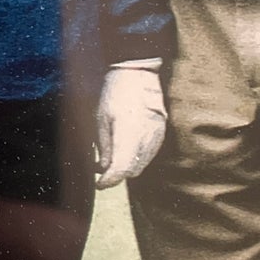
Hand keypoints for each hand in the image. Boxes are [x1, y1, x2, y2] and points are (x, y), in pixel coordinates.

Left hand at [95, 65, 167, 189]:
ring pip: (141, 164)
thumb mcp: (101, 119)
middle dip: (116, 174)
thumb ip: (104, 147)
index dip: (109, 180)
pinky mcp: (161, 133)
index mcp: (128, 132)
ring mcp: (156, 135)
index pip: (121, 168)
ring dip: (126, 167)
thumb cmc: (115, 94)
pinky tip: (125, 150)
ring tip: (111, 160)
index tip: (99, 184)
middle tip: (101, 171)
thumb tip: (104, 169)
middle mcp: (146, 137)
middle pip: (132, 170)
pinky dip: (136, 158)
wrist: (138, 75)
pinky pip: (148, 154)